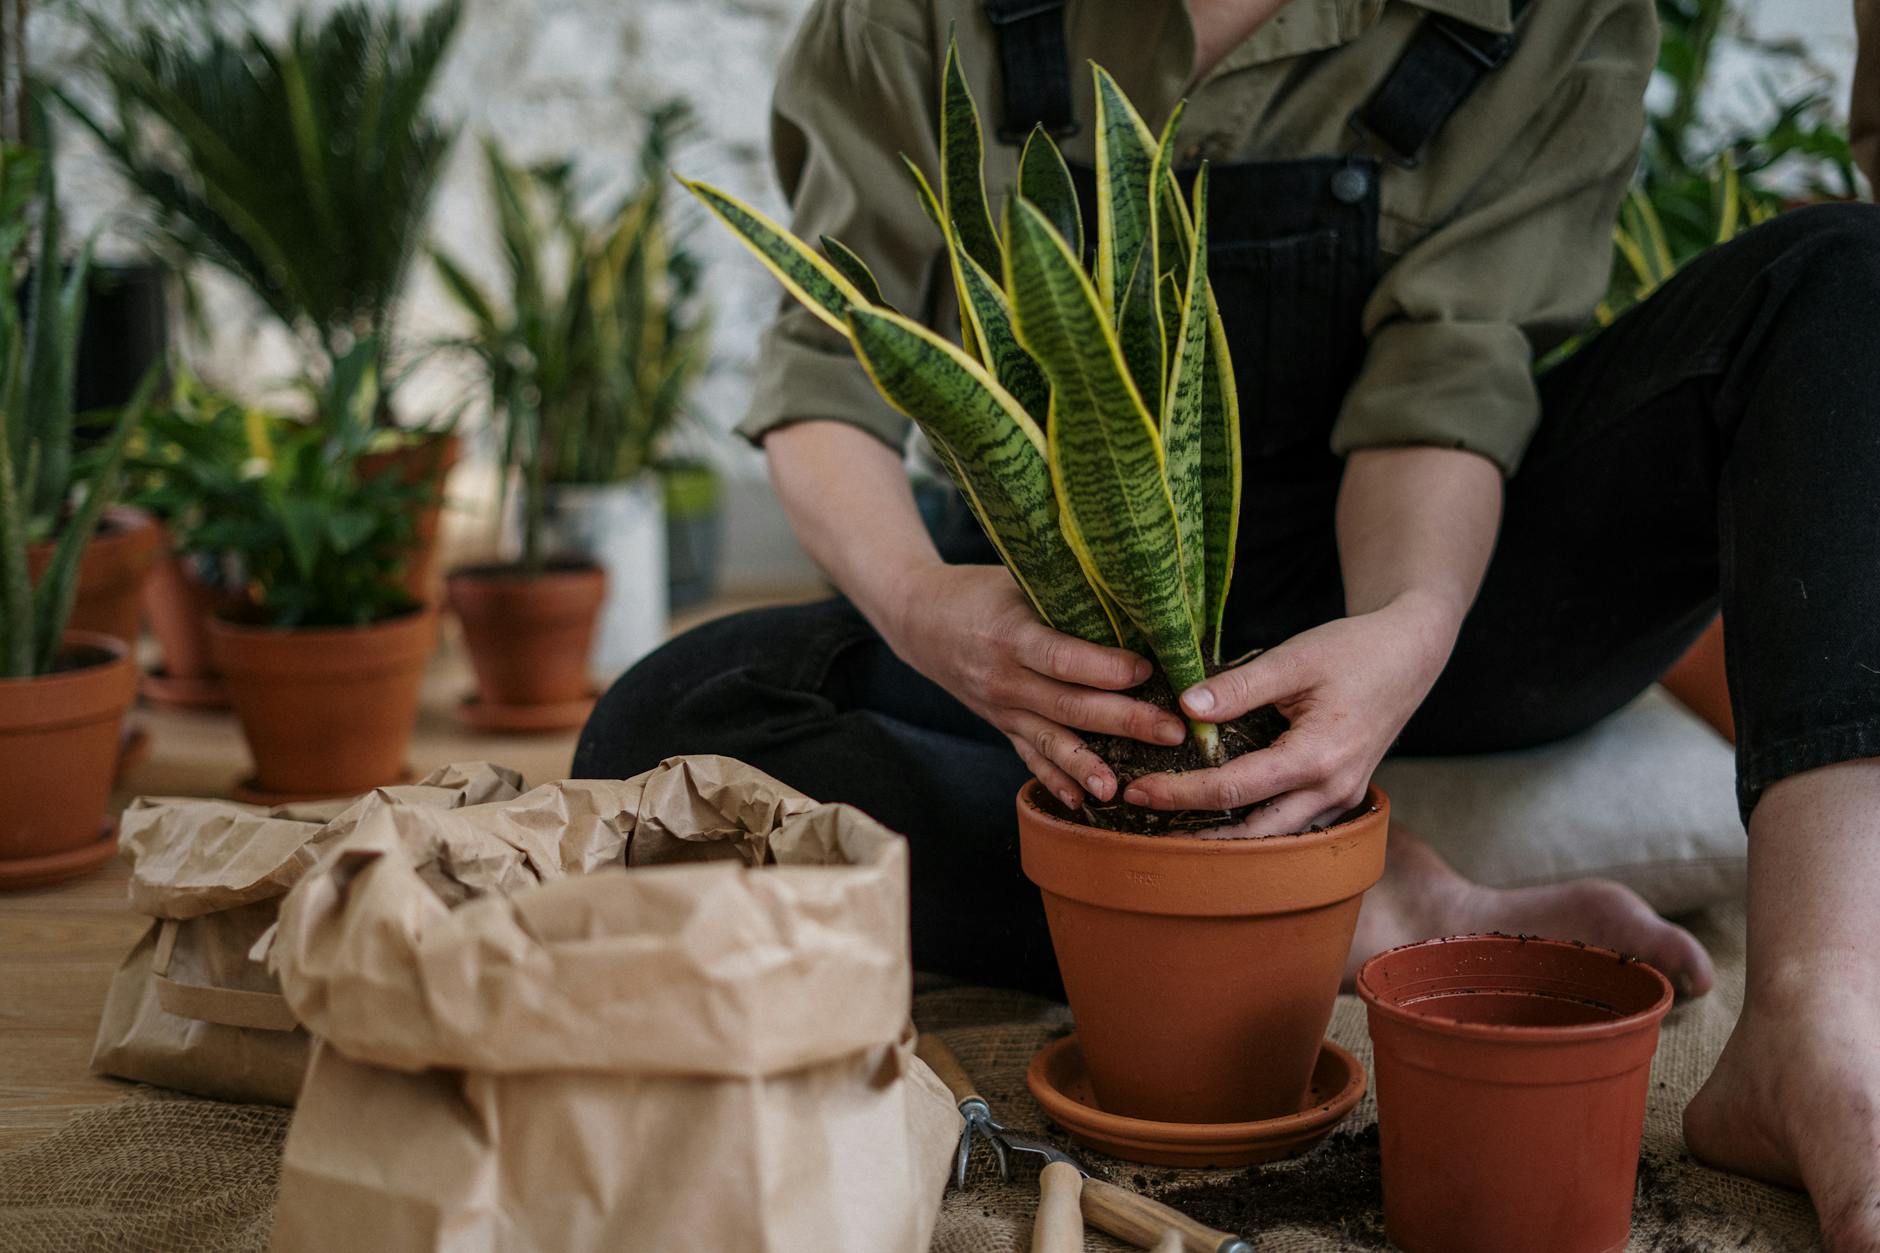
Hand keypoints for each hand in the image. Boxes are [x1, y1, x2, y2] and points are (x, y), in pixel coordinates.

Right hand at [884, 563, 1186, 808]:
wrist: (919, 618)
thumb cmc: (979, 591)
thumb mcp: (1017, 580)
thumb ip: (1065, 594)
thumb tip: (1134, 601)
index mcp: (1009, 635)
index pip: (1061, 658)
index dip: (1105, 668)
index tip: (1148, 671)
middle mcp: (1003, 678)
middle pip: (1068, 705)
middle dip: (1123, 721)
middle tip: (1171, 732)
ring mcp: (1000, 708)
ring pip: (1049, 741)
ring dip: (1087, 766)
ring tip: (1121, 788)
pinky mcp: (1001, 725)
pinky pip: (1029, 757)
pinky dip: (1054, 781)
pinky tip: (1081, 802)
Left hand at [1122, 593, 1460, 834]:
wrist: (1410, 654)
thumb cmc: (1355, 651)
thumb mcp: (1294, 658)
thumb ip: (1239, 686)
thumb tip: (1184, 708)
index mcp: (1319, 757)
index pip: (1235, 789)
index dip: (1182, 793)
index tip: (1138, 792)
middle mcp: (1334, 790)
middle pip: (1253, 832)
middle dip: (1196, 833)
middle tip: (1144, 822)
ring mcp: (1342, 798)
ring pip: (1276, 837)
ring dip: (1226, 837)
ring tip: (1172, 827)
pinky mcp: (1342, 795)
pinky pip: (1293, 824)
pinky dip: (1254, 824)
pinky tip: (1218, 815)